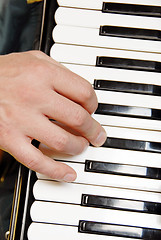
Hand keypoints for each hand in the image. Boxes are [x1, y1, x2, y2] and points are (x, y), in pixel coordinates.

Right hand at [0, 51, 106, 180]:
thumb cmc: (3, 72)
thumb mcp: (33, 59)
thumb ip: (58, 71)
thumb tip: (79, 91)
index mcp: (43, 73)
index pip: (84, 92)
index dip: (93, 104)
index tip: (92, 110)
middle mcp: (34, 96)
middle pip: (78, 118)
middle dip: (93, 130)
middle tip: (97, 135)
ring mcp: (21, 119)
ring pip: (62, 141)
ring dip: (78, 147)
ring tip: (82, 146)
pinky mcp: (9, 138)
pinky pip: (36, 160)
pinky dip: (56, 170)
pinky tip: (68, 174)